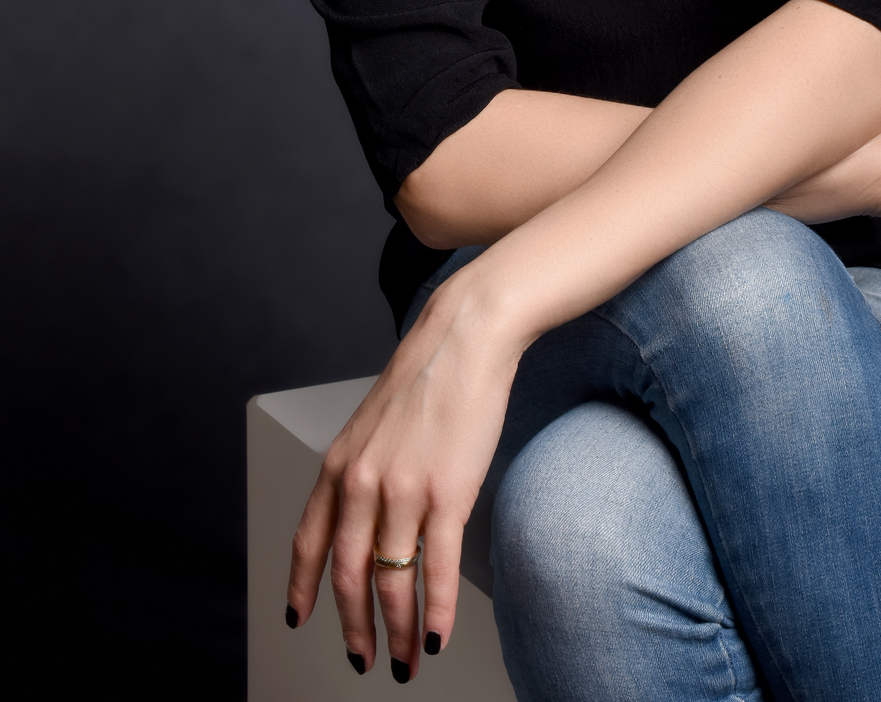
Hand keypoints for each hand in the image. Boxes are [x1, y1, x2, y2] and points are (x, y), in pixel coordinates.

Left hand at [284, 269, 521, 678]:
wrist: (464, 338)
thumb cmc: (427, 377)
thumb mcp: (373, 424)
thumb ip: (361, 470)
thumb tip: (364, 517)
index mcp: (339, 465)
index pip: (308, 542)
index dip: (302, 588)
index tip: (299, 620)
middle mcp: (361, 482)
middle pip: (345, 576)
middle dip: (353, 628)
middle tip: (363, 660)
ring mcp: (402, 490)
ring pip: (390, 581)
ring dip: (396, 631)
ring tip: (404, 660)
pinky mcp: (447, 492)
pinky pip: (436, 567)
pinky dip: (435, 611)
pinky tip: (436, 635)